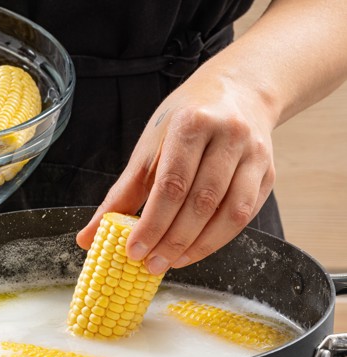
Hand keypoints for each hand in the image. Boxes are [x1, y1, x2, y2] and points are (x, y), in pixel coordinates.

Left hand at [77, 69, 275, 274]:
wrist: (237, 91)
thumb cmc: (185, 121)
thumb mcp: (148, 148)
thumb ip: (120, 195)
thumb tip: (88, 238)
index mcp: (192, 124)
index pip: (171, 184)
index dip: (152, 223)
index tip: (134, 251)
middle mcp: (228, 136)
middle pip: (201, 201)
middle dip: (173, 240)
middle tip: (151, 265)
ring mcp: (254, 154)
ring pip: (230, 212)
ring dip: (199, 245)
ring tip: (172, 262)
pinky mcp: (269, 172)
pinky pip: (246, 214)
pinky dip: (219, 238)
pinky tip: (196, 249)